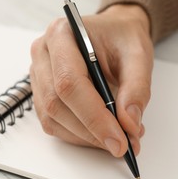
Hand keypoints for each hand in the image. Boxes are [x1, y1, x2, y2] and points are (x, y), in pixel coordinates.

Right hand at [29, 4, 152, 156]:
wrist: (113, 34)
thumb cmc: (122, 38)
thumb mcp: (139, 55)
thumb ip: (137, 88)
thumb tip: (129, 124)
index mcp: (61, 35)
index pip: (69, 83)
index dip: (94, 117)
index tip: (119, 140)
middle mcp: (43, 54)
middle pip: (57, 104)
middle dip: (92, 131)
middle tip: (124, 145)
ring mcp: (38, 75)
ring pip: (53, 119)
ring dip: (86, 137)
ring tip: (119, 138)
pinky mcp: (42, 93)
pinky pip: (54, 123)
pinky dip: (79, 136)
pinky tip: (101, 134)